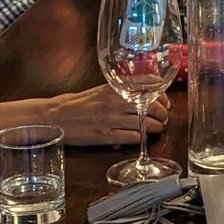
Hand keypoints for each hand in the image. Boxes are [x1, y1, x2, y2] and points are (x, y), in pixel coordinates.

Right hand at [43, 85, 169, 146]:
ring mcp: (111, 119)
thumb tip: (145, 94)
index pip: (148, 85)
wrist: (57, 116)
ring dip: (156, 128)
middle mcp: (115, 101)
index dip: (163, 95)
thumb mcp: (101, 90)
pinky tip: (140, 136)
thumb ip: (121, 91)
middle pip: (152, 106)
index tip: (166, 102)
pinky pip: (133, 137)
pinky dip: (141, 137)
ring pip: (146, 123)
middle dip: (163, 114)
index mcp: (114, 87)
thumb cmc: (79, 104)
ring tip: (156, 129)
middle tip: (164, 119)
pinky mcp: (106, 136)